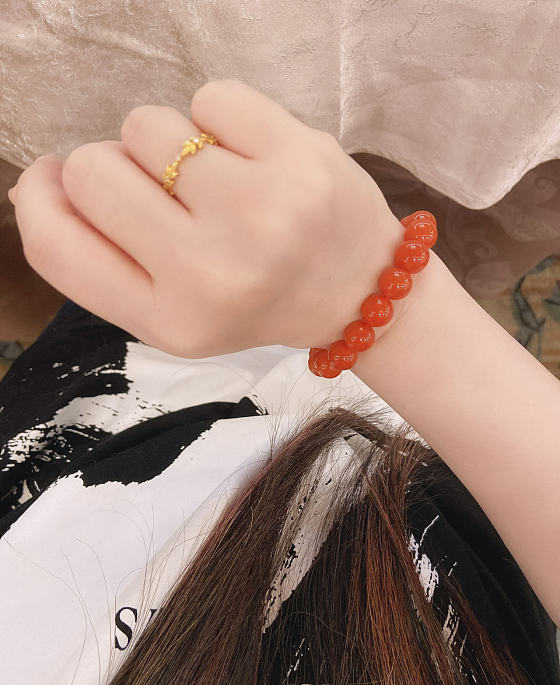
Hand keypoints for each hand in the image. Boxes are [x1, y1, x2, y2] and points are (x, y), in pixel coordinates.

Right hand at [10, 79, 404, 357]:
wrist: (358, 291)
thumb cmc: (254, 298)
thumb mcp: (175, 312)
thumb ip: (105, 258)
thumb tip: (48, 177)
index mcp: (170, 322)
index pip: (57, 248)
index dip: (40, 202)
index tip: (53, 181)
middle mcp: (210, 274)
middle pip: (92, 171)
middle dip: (116, 169)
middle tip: (167, 194)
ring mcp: (259, 212)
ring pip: (146, 125)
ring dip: (170, 144)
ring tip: (217, 181)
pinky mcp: (300, 156)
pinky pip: (210, 96)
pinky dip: (221, 119)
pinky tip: (252, 158)